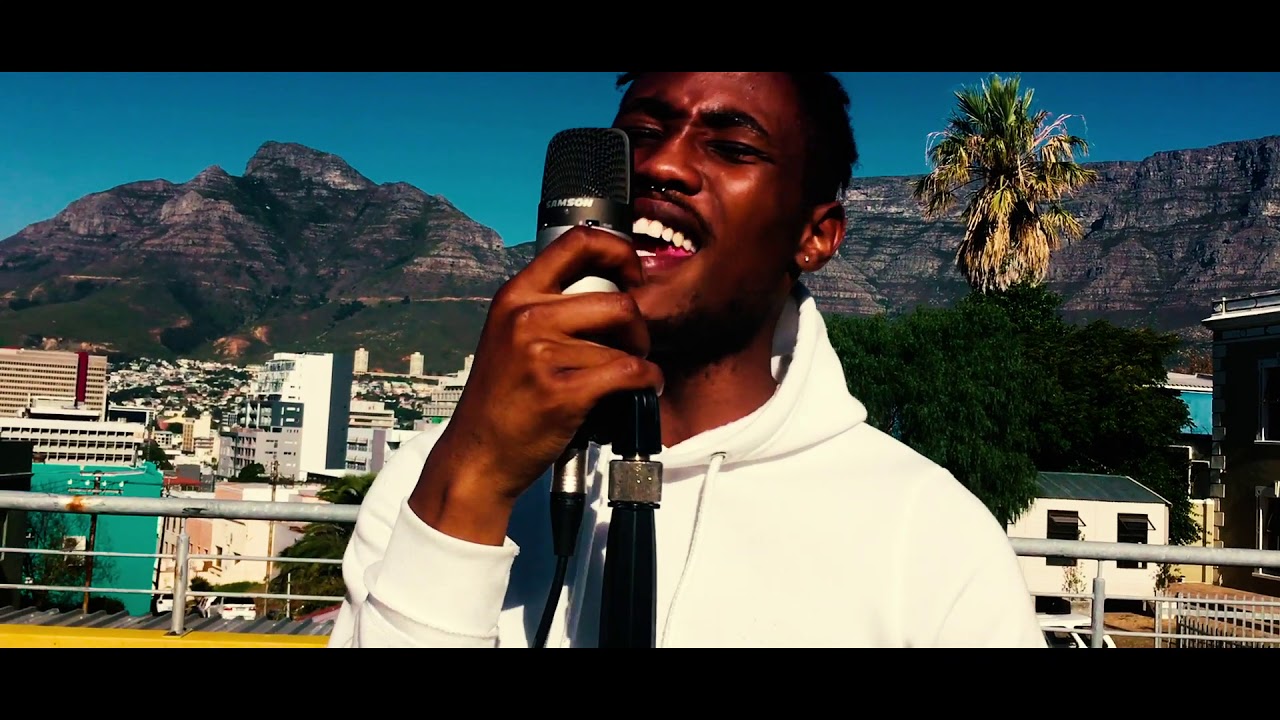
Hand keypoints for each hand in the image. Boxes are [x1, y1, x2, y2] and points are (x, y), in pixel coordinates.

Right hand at [409, 227, 664, 543]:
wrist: (476, 457)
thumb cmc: (503, 400)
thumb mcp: (511, 336)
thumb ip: (549, 308)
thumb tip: (611, 288)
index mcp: (516, 295)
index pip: (579, 242)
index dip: (620, 252)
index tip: (633, 277)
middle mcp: (526, 317)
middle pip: (619, 300)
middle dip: (639, 327)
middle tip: (634, 347)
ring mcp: (541, 354)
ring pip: (625, 343)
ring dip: (641, 360)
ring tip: (629, 376)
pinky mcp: (561, 392)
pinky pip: (630, 373)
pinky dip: (647, 381)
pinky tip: (641, 389)